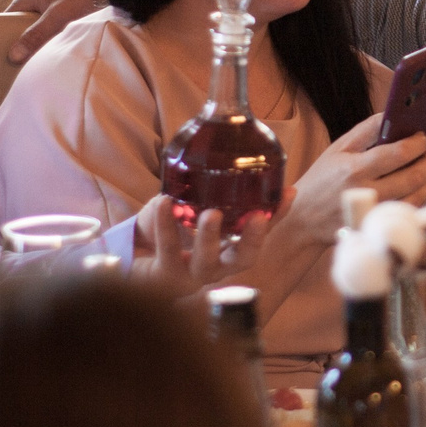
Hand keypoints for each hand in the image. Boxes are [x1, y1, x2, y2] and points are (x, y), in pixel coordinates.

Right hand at [8, 0, 105, 62]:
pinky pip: (49, 27)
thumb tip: (13, 55)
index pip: (4, 21)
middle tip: (17, 66)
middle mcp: (34, 0)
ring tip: (33, 63)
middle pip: (20, 26)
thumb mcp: (57, 17)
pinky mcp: (62, 10)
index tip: (0, 57)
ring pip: (36, 28)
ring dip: (37, 42)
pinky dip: (49, 38)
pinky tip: (52, 52)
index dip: (1, 38)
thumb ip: (36, 35)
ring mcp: (48, 4)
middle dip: (20, 43)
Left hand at [132, 189, 287, 294]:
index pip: (261, 230)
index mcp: (230, 247)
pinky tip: (163, 202)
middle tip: (257, 217)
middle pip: (243, 258)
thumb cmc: (171, 227)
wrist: (137, 253)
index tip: (287, 193)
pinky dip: (166, 225)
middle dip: (252, 239)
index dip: (277, 215)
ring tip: (211, 214)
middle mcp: (217, 265)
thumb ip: (213, 188)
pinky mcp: (166, 276)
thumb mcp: (194, 204)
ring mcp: (192, 274)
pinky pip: (168, 251)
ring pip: (207, 262)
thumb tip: (233, 150)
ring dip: (211, 237)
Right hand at [286, 112, 425, 246]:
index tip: (423, 137)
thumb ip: (366, 130)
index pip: (397, 153)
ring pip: (416, 196)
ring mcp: (374, 213)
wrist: (303, 220)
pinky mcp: (378, 226)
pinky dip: (419, 196)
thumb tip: (393, 115)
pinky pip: (408, 211)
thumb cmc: (322, 180)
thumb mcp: (338, 148)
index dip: (417, 144)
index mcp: (355, 168)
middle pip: (413, 177)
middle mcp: (366, 192)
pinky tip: (417, 186)